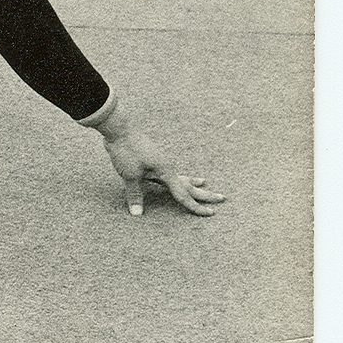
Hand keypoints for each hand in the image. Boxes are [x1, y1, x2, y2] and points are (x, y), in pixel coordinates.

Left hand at [101, 127, 223, 216]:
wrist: (119, 127)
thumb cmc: (126, 150)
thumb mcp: (129, 175)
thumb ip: (135, 195)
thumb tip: (137, 214)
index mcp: (166, 171)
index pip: (183, 194)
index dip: (196, 207)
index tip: (211, 214)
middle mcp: (167, 166)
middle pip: (189, 184)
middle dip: (205, 193)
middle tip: (222, 198)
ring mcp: (160, 161)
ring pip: (180, 175)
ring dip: (192, 181)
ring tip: (204, 182)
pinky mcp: (152, 158)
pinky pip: (169, 171)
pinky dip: (176, 175)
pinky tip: (174, 174)